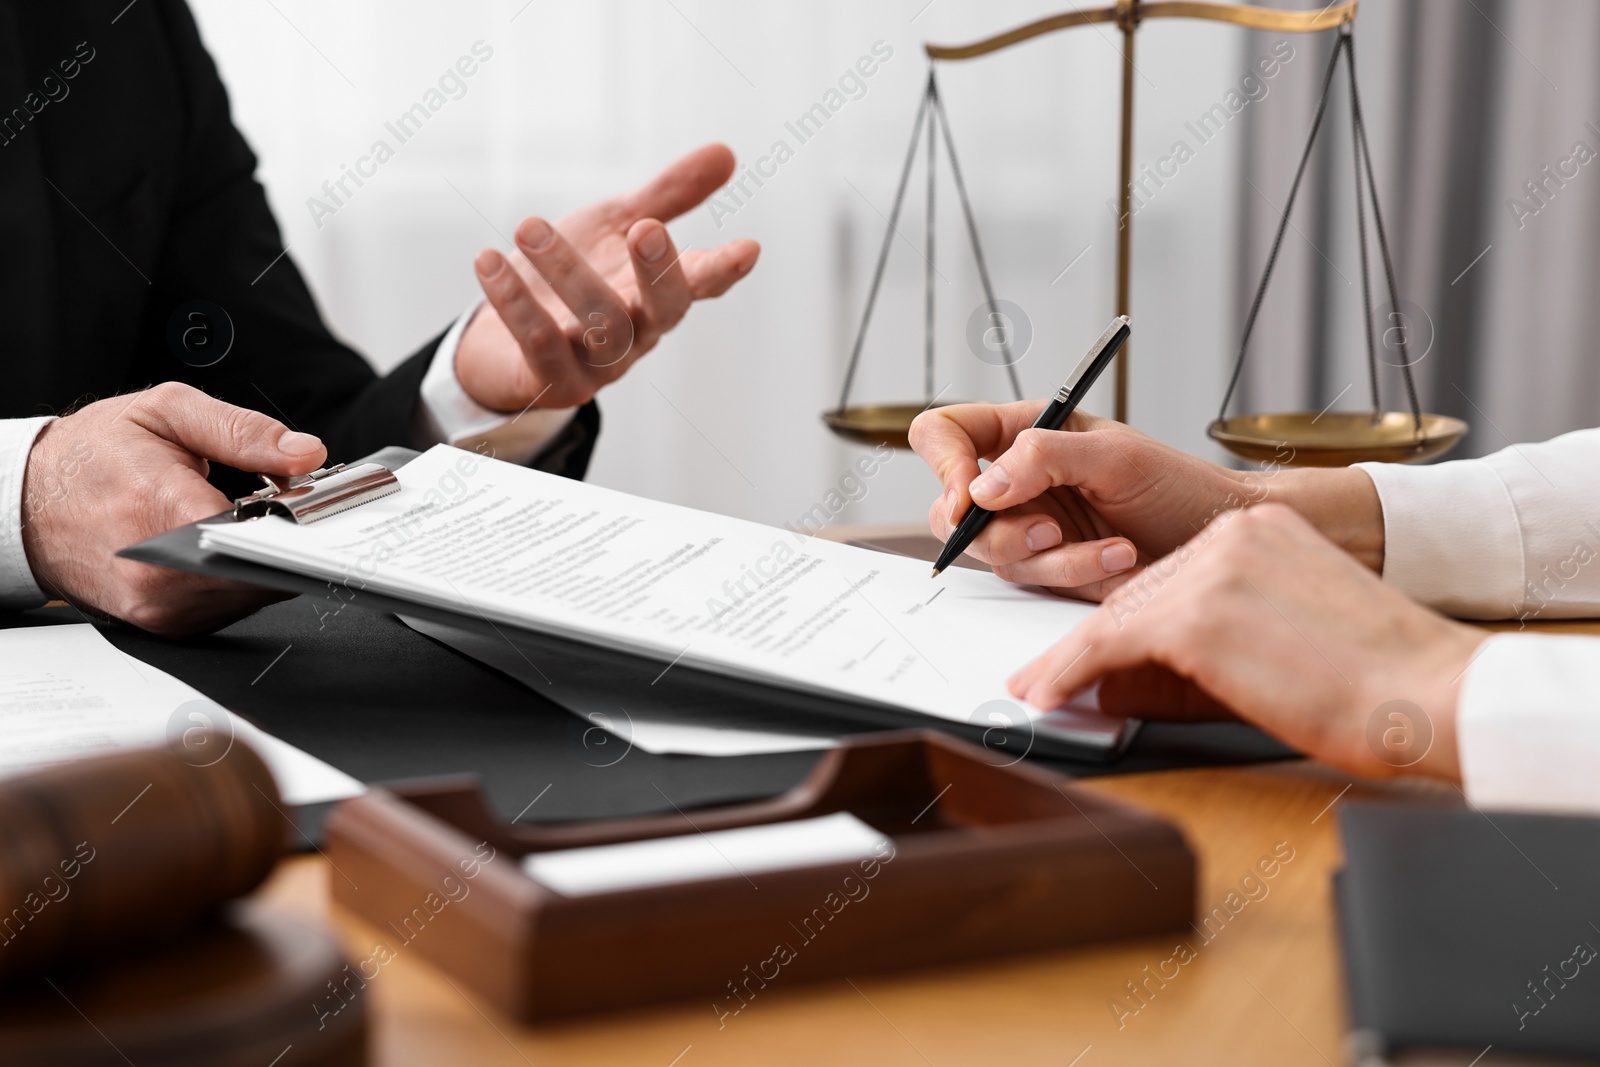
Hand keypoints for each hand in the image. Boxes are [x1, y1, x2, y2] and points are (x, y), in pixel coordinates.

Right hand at [20, 383, 326, 636]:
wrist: (31, 502)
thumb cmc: (94, 454)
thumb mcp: (168, 413)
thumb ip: (242, 431)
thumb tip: (305, 452)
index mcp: (159, 510)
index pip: (255, 536)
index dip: (297, 523)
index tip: (317, 508)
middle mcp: (158, 573)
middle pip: (262, 572)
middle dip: (287, 542)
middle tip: (291, 510)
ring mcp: (160, 606)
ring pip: (252, 595)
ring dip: (267, 562)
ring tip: (253, 523)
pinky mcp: (165, 624)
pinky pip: (229, 607)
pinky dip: (242, 578)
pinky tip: (232, 547)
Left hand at [455, 143, 760, 411]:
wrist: (503, 342)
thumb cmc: (570, 279)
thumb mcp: (616, 227)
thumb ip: (668, 197)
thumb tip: (726, 152)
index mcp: (658, 294)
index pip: (702, 284)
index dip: (724, 269)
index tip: (747, 249)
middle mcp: (639, 333)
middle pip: (663, 311)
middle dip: (659, 272)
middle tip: (646, 228)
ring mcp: (600, 364)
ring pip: (600, 326)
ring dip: (566, 272)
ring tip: (529, 226)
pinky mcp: (554, 383)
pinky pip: (540, 347)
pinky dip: (515, 304)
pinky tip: (489, 261)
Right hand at [909, 402, 1384, 599]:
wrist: (1221, 539)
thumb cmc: (1178, 485)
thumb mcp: (1114, 455)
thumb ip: (1042, 459)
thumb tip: (981, 487)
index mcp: (1022, 432)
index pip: (944, 433)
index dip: (942, 462)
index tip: (971, 494)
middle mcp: (1015, 480)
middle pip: (950, 507)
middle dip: (998, 528)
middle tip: (1050, 529)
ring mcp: (1027, 528)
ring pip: (992, 551)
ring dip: (1051, 556)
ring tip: (1108, 548)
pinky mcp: (1046, 570)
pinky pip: (1033, 580)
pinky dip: (1074, 574)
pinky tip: (1117, 561)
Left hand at [1008, 504, 1485, 780]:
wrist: (1429, 692)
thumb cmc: (1379, 683)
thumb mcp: (1283, 642)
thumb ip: (1200, 653)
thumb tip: (1113, 683)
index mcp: (1260, 532)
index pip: (1170, 577)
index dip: (1124, 619)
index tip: (1091, 646)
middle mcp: (1232, 537)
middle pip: (1135, 594)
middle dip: (1088, 641)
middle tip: (1044, 672)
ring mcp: (1211, 570)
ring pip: (1116, 616)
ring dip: (1068, 659)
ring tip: (1036, 687)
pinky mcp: (1196, 615)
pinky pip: (1106, 643)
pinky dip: (1067, 670)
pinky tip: (1045, 691)